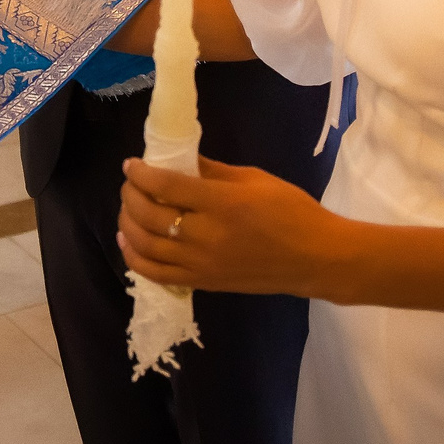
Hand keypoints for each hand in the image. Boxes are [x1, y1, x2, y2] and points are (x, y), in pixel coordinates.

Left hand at [117, 157, 342, 298]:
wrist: (316, 258)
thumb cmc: (292, 211)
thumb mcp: (254, 179)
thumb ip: (212, 171)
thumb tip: (179, 161)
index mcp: (221, 204)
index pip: (166, 187)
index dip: (141, 174)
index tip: (131, 164)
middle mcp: (205, 236)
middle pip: (150, 216)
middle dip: (131, 195)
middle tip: (130, 183)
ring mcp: (201, 264)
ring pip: (145, 246)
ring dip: (127, 224)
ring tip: (127, 209)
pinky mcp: (202, 283)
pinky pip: (156, 274)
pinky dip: (135, 258)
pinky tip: (128, 242)